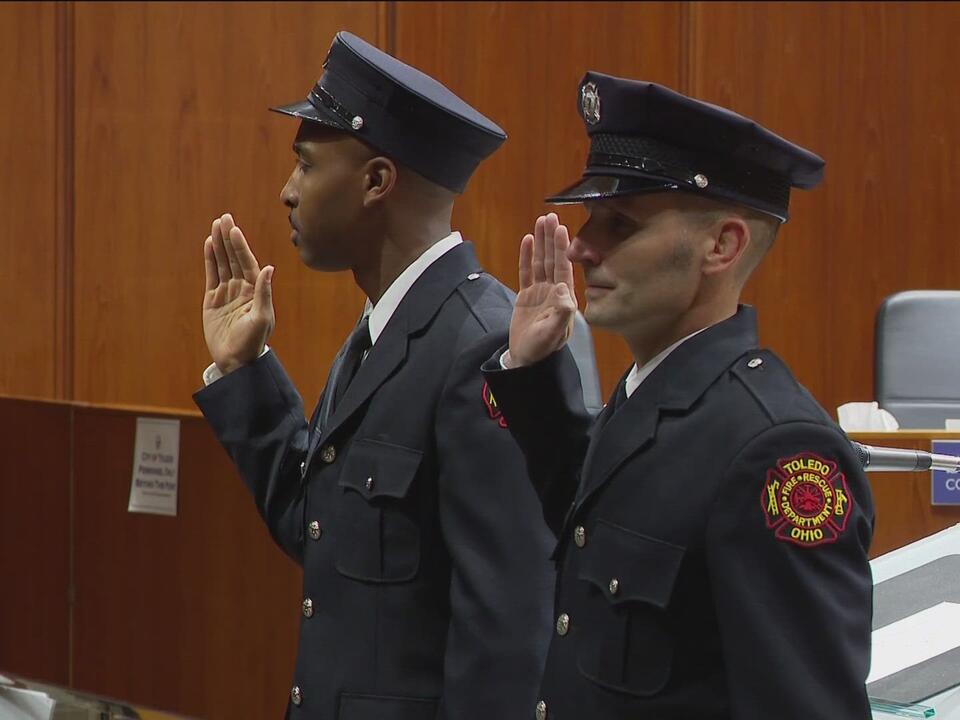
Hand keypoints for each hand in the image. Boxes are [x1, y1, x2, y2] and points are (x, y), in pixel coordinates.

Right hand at [202, 213, 274, 374]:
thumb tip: (269, 269)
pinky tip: (209, 245)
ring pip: (222, 263)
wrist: (236, 361)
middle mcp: (242, 288)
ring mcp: (227, 293)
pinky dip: (210, 260)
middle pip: (234, 258)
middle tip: (224, 218)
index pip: (247, 262)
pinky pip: (211, 275)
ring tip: (215, 225)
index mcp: (255, 291)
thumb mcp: (261, 318)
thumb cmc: (252, 342)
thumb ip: (264, 293)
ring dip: (219, 245)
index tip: (234, 229)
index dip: (240, 245)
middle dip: (229, 238)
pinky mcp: (213, 300)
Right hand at [508, 213, 577, 366]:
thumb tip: (565, 289)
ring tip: (540, 222)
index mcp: (564, 298)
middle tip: (550, 217)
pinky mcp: (526, 295)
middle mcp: (554, 291)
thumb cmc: (541, 349)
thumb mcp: (553, 333)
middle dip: (551, 239)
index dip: (562, 248)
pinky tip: (528, 241)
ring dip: (541, 242)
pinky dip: (527, 256)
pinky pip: (526, 271)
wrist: (525, 359)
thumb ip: (561, 313)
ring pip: (540, 262)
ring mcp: (540, 292)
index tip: (562, 229)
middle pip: (553, 259)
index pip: (564, 268)